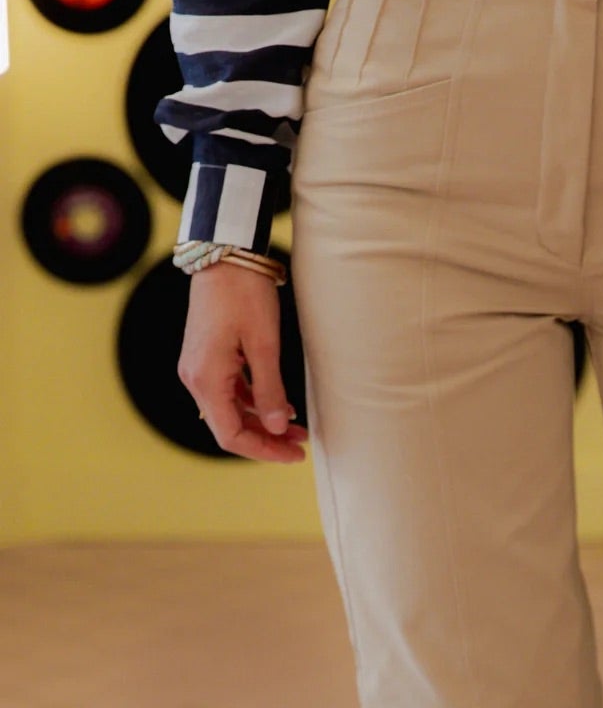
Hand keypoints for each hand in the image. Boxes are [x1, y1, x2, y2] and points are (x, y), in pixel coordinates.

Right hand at [178, 261, 308, 461]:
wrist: (224, 254)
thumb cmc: (244, 294)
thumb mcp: (264, 345)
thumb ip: (270, 390)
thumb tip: (278, 428)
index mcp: (206, 379)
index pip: (231, 435)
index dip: (264, 450)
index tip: (295, 454)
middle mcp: (195, 379)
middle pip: (230, 427)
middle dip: (266, 440)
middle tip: (301, 446)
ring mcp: (198, 368)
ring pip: (231, 411)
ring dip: (263, 422)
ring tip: (298, 429)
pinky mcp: (206, 357)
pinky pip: (229, 392)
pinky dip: (253, 403)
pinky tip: (280, 405)